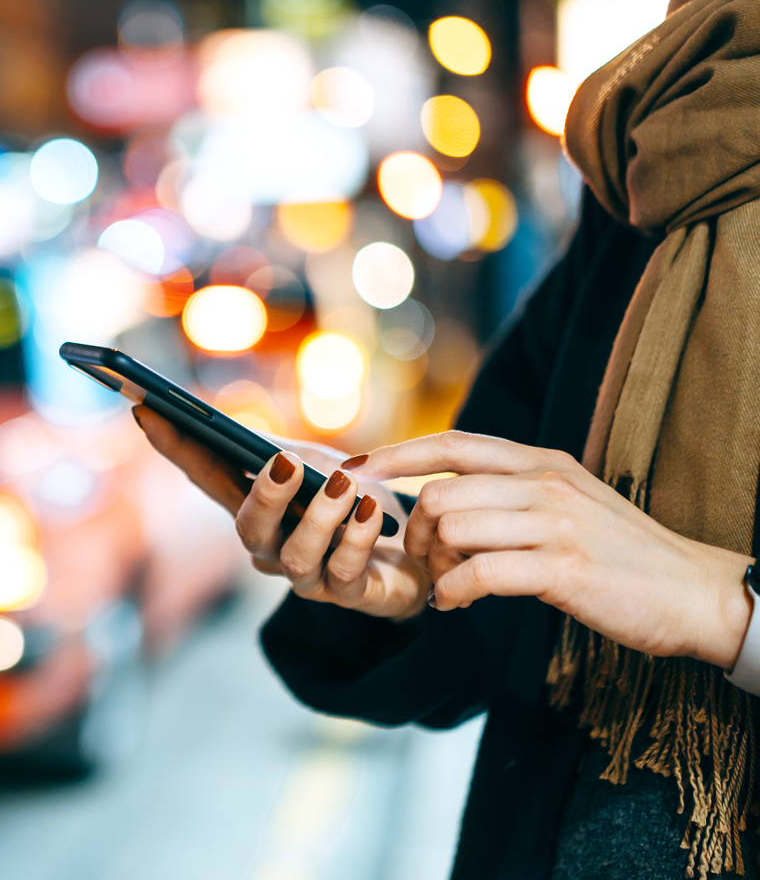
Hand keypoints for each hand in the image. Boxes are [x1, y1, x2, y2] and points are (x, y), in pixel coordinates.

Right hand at [133, 406, 429, 620]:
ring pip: (295, 556)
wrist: (421, 551)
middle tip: (283, 463)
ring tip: (344, 486)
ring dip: (320, 518)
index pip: (205, 476)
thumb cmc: (357, 503)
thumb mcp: (318, 465)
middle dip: (264, 495)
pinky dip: (357, 538)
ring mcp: (308, 577)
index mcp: (256, 508)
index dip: (174, 448)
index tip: (146, 410)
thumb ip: (279, 454)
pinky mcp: (350, 595)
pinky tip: (370, 511)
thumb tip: (239, 437)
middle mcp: (272, 548)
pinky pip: (345, 571)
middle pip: (248, 528)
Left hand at [349, 430, 754, 668]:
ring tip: (447, 586)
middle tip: (426, 563)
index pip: (452, 444)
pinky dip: (453, 592)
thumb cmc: (620, 554)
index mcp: (541, 463)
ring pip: (452, 529)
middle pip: (441, 495)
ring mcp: (554, 524)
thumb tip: (445, 499)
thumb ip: (511, 494)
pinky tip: (456, 604)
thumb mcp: (567, 504)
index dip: (397, 455)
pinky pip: (478, 573)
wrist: (693, 592)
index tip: (356, 468)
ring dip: (433, 565)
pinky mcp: (562, 569)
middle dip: (415, 534)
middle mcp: (544, 483)